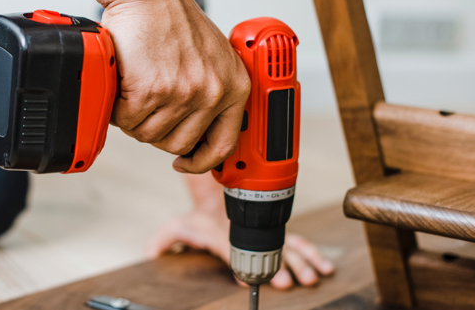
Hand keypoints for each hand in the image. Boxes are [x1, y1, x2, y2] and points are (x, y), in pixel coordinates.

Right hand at [86, 0, 251, 172]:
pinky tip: (123, 85)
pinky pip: (127, 120)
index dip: (200, 161)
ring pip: (148, 134)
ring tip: (134, 89)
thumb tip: (193, 134)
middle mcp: (214, 93)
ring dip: (133, 117)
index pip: (223, 144)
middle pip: (177, 144)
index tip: (185, 162)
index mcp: (234, 87)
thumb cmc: (172, 21)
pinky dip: (117, 107)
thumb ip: (210, 94)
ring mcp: (184, 93)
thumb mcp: (211, 59)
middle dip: (155, 130)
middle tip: (146, 107)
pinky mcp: (153, 90)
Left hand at [146, 210, 334, 288]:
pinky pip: (297, 240)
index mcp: (221, 232)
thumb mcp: (177, 225)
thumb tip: (150, 254)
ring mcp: (262, 229)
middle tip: (291, 281)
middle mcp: (245, 231)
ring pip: (287, 243)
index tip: (248, 280)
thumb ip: (164, 240)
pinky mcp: (274, 231)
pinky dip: (311, 252)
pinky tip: (324, 265)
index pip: (229, 248)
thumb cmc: (198, 219)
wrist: (217, 192)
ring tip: (313, 275)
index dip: (238, 263)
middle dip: (281, 265)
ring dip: (302, 260)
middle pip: (265, 248)